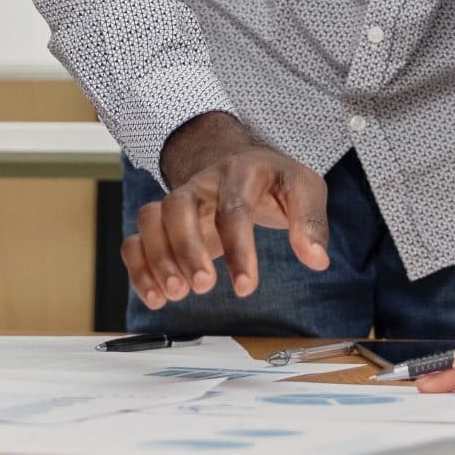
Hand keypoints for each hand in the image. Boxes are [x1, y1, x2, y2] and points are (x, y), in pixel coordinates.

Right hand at [123, 114, 330, 307]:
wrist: (238, 159)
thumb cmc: (271, 179)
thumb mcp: (303, 188)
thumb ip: (311, 221)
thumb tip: (316, 259)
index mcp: (240, 172)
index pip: (233, 208)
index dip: (238, 249)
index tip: (245, 287)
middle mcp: (202, 183)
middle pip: (179, 206)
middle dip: (186, 249)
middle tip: (202, 286)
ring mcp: (178, 200)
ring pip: (151, 218)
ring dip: (158, 259)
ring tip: (175, 295)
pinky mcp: (164, 221)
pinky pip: (137, 238)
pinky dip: (139, 267)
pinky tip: (156, 296)